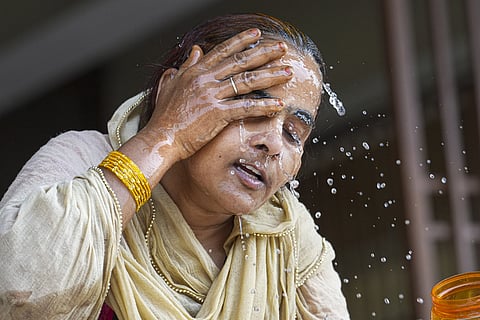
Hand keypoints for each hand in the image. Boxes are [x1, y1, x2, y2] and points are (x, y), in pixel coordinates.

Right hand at [142, 28, 292, 160]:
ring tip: (288, 73)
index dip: (241, 41)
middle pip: (240, 62)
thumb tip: (195, 51)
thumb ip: (185, 67)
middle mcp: (205, 80)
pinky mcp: (217, 113)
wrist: (160, 138)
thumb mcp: (170, 85)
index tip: (257, 34)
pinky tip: (278, 105)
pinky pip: (246, 107)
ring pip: (247, 81)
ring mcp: (212, 95)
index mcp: (195, 72)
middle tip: (281, 48)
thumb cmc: (164, 117)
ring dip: (271, 75)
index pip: (223, 51)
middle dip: (264, 53)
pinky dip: (264, 106)